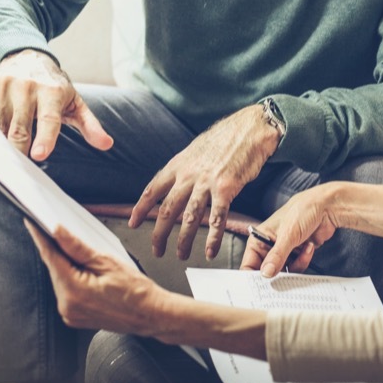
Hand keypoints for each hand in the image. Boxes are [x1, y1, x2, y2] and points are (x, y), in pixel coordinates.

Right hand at [0, 49, 112, 159]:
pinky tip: (1, 122)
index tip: (39, 155)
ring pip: (0, 126)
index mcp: (52, 91)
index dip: (45, 138)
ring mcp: (5, 83)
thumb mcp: (74, 102)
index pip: (49, 119)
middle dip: (19, 150)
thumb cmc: (53, 86)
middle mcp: (27, 85)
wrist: (27, 56)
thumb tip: (107, 144)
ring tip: (12, 140)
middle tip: (20, 166)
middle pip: (19, 129)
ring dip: (5, 139)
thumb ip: (90, 125)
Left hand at [26, 220, 164, 335]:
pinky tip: (85, 271)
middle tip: (60, 232)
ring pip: (60, 280)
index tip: (32, 223)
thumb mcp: (107, 261)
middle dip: (57, 250)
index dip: (41, 237)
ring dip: (66, 265)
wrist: (151, 315)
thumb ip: (77, 247)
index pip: (51, 257)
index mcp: (74, 291)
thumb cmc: (136, 291)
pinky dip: (72, 279)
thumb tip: (58, 232)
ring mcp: (70, 314)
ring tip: (84, 255)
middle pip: (54, 269)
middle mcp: (67, 306)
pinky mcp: (74, 317)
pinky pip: (67, 292)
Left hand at [129, 105, 279, 260]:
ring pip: (188, 218)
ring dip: (183, 240)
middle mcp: (188, 175)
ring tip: (181, 255)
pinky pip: (216, 219)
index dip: (140, 208)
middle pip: (166, 210)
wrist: (250, 128)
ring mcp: (206, 183)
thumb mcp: (196, 149)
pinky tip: (209, 251)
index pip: (153, 190)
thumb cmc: (226, 137)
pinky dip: (212, 238)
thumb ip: (185, 168)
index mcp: (178, 164)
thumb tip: (178, 182)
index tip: (132, 222)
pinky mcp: (226, 189)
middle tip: (156, 249)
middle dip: (158, 234)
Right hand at [240, 183, 338, 277]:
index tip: (260, 289)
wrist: (326, 208)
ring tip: (303, 250)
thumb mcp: (287, 235)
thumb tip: (265, 274)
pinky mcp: (297, 254)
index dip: (252, 278)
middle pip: (267, 271)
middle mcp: (269, 247)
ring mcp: (284, 251)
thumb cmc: (302, 211)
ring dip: (295, 265)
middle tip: (284, 281)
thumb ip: (276, 256)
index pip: (249, 264)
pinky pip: (297, 267)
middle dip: (276, 275)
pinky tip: (309, 247)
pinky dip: (303, 260)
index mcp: (259, 239)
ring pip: (283, 272)